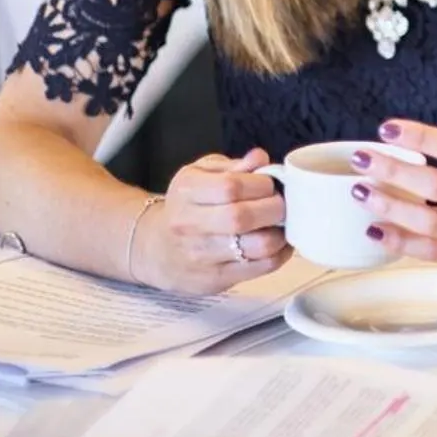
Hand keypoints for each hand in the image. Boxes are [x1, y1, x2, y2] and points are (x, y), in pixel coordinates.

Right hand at [133, 150, 289, 293]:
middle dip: (275, 207)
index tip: (270, 184)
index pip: (231, 186)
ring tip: (279, 223)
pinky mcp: (217, 278)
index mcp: (187, 192)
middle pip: (242, 218)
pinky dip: (280, 253)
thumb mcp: (200, 174)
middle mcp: (189, 225)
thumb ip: (233, 166)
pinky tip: (278, 242)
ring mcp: (202, 256)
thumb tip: (260, 158)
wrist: (156, 249)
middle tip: (280, 203)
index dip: (261, 183)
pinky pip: (262, 267)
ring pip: (258, 246)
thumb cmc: (186, 205)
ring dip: (280, 232)